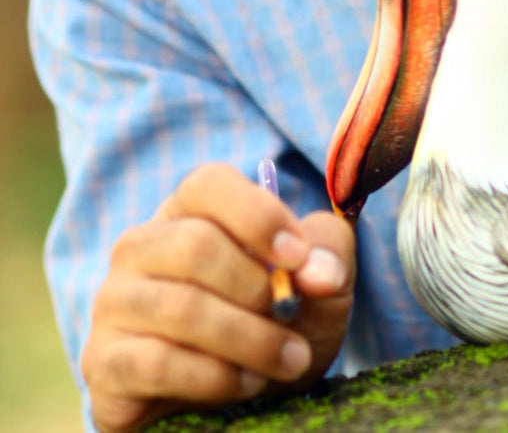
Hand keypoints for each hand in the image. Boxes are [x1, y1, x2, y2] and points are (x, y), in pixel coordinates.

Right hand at [81, 162, 355, 432]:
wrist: (233, 396)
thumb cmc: (273, 318)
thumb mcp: (316, 280)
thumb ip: (328, 254)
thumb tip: (321, 271)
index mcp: (188, 210)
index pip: (209, 185)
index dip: (257, 215)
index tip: (299, 257)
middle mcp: (141, 247)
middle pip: (196, 246)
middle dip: (258, 289)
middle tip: (294, 319)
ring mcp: (115, 303)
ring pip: (182, 308)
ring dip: (248, 339)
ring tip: (289, 359)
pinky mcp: (105, 362)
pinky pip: (159, 363)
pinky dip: (216, 376)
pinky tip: (248, 384)